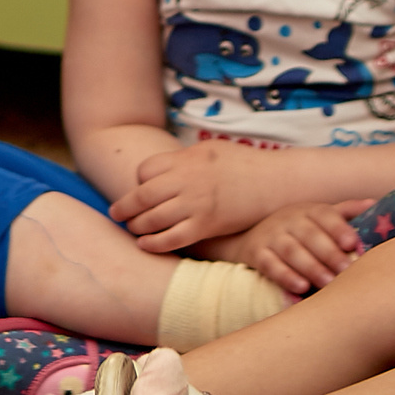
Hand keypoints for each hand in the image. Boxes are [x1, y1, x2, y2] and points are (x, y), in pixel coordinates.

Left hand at [110, 141, 268, 253]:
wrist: (279, 183)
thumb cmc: (247, 165)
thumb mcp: (212, 149)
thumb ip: (186, 157)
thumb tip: (164, 166)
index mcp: (187, 158)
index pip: (145, 170)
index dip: (139, 181)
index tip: (141, 189)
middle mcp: (187, 180)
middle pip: (142, 195)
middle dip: (124, 206)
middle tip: (115, 213)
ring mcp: (196, 203)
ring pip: (152, 218)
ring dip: (137, 225)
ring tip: (132, 228)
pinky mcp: (207, 225)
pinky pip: (172, 238)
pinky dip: (154, 243)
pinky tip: (145, 244)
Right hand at [216, 200, 373, 294]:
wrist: (253, 236)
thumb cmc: (299, 230)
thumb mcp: (319, 217)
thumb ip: (346, 212)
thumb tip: (374, 204)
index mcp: (309, 211)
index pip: (325, 215)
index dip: (338, 228)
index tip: (352, 243)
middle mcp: (289, 220)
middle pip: (309, 235)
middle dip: (328, 253)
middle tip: (346, 270)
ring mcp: (271, 236)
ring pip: (291, 251)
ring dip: (310, 267)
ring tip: (327, 283)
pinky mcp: (256, 253)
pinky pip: (269, 264)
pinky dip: (284, 276)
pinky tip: (300, 288)